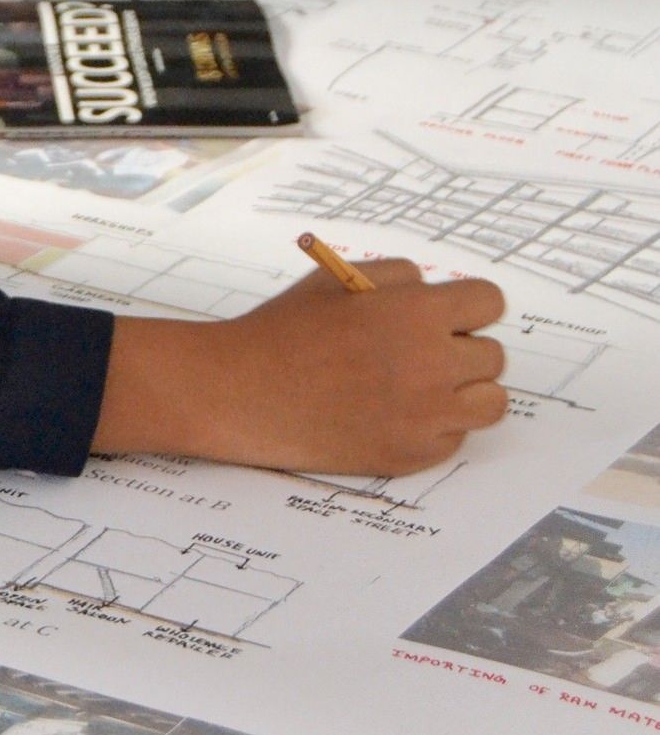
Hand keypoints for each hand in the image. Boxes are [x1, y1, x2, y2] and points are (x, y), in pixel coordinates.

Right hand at [94, 260, 508, 476]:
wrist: (240, 393)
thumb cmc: (283, 332)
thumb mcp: (338, 280)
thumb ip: (399, 278)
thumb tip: (435, 293)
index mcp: (416, 313)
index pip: (490, 304)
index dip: (467, 308)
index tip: (447, 317)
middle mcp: (431, 365)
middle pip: (493, 356)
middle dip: (461, 350)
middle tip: (419, 354)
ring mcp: (425, 417)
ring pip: (490, 403)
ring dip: (464, 392)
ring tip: (424, 387)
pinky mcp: (411, 456)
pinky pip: (455, 439)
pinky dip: (434, 428)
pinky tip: (393, 415)